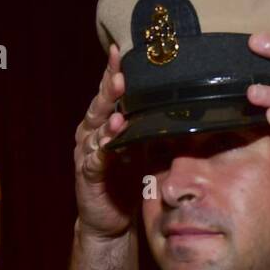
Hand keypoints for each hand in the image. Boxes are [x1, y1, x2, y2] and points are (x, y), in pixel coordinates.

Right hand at [73, 44, 132, 237]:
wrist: (110, 219)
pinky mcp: (88, 176)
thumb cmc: (127, 179)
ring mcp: (87, 153)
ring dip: (107, 120)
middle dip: (109, 90)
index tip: (120, 51)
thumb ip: (151, 126)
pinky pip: (95, 161)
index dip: (112, 72)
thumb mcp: (142, 148)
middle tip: (120, 74)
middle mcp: (91, 133)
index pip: (109, 93)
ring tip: (118, 109)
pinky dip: (102, 152)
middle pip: (100, 106)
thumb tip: (181, 104)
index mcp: (104, 123)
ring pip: (96, 131)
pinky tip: (109, 144)